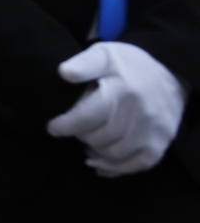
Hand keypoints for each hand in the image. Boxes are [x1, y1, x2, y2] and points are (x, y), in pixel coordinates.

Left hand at [47, 42, 187, 176]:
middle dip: (81, 136)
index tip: (53, 127)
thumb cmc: (128, 65)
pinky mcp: (161, 143)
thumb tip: (63, 73)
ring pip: (114, 153)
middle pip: (99, 138)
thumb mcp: (104, 54)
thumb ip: (83, 64)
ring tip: (87, 142)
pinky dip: (115, 168)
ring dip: (95, 151)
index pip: (86, 117)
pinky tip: (99, 164)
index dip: (65, 126)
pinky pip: (137, 165)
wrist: (170, 74)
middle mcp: (140, 113)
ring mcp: (153, 131)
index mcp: (122, 91)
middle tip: (75, 130)